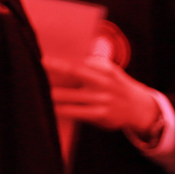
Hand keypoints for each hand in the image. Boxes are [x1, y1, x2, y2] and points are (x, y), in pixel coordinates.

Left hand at [45, 56, 161, 133]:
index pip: (76, 62)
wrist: (139, 107)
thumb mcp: (108, 71)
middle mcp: (103, 81)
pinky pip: (77, 112)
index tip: (41, 58)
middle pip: (74, 72)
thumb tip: (61, 62)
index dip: (58, 61)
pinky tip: (51, 109)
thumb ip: (90, 65)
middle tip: (34, 69)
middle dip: (54, 71)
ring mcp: (102, 98)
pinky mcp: (102, 114)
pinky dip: (63, 111)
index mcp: (103, 67)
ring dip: (54, 95)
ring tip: (37, 91)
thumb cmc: (115, 86)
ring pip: (72, 96)